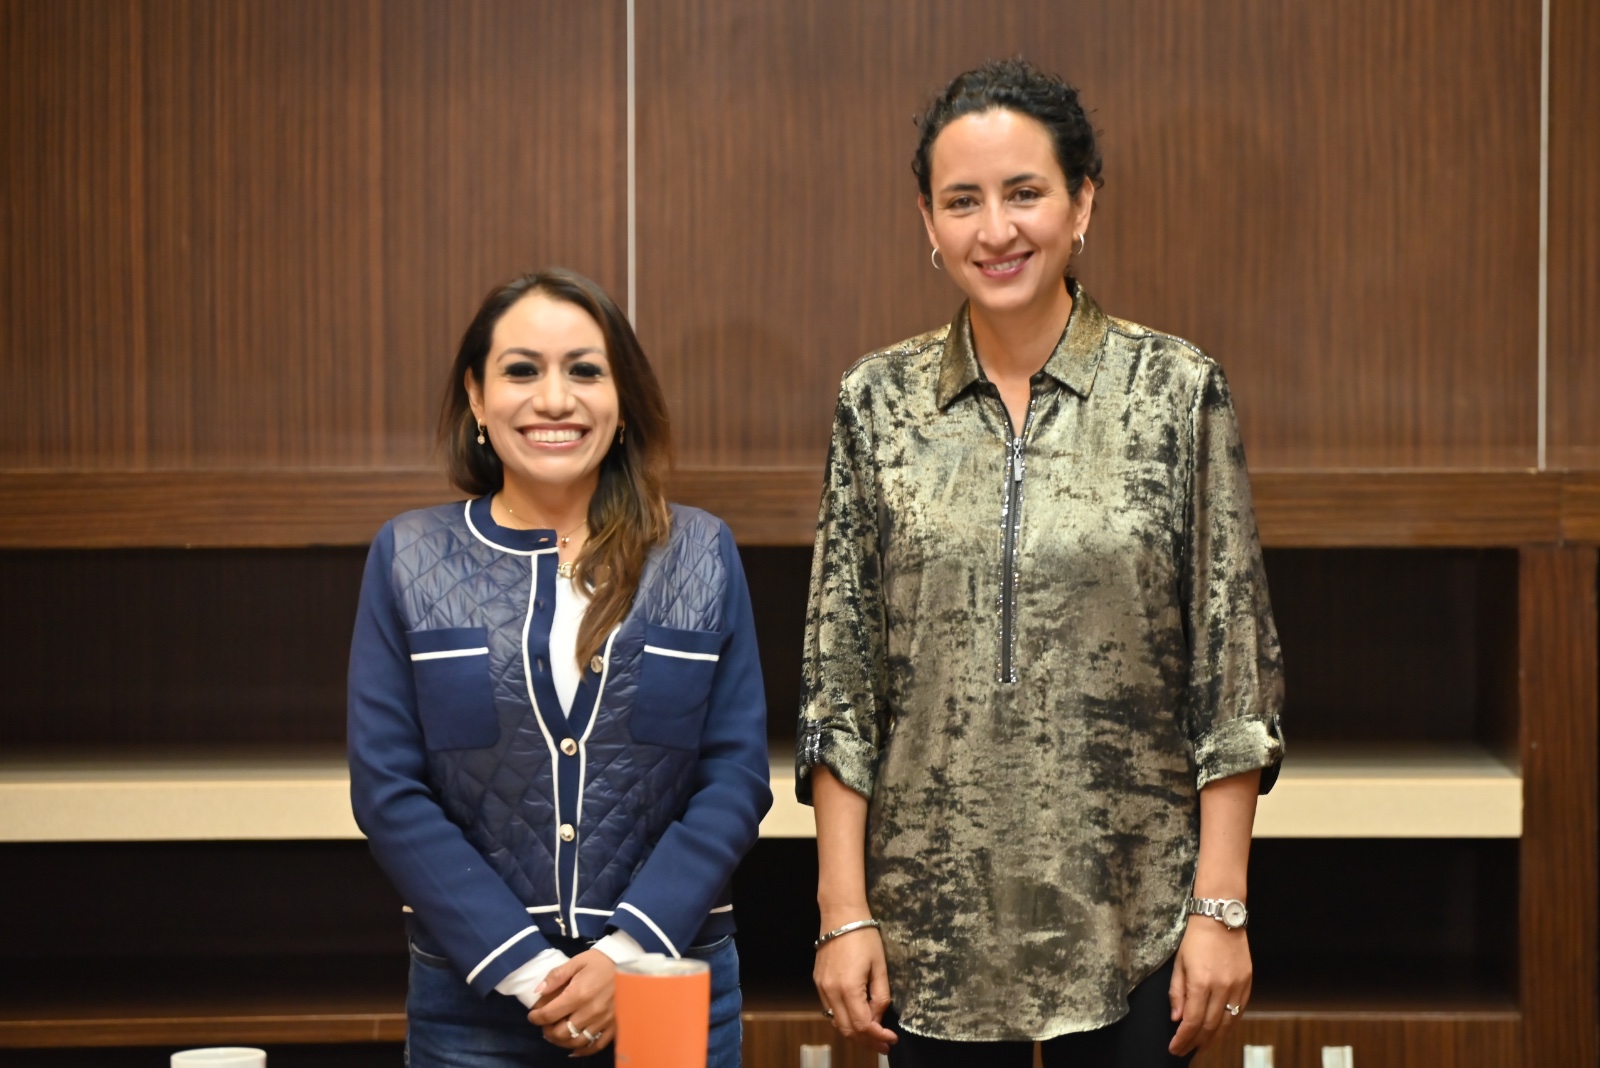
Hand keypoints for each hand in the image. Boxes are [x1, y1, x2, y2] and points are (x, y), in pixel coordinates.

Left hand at [527, 949, 616, 1056]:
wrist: (630, 965)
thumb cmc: (601, 962)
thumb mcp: (577, 961)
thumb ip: (556, 976)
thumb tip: (538, 991)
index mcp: (578, 994)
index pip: (549, 1014)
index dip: (536, 1017)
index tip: (533, 1015)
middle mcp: (590, 1012)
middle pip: (561, 1033)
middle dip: (547, 1031)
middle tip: (545, 1024)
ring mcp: (603, 1021)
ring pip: (576, 1042)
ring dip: (562, 1041)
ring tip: (557, 1034)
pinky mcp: (613, 1026)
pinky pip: (596, 1045)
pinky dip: (583, 1049)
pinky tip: (575, 1046)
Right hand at [813, 920, 896, 1054]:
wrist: (840, 915)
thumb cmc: (864, 936)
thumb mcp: (880, 966)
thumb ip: (881, 995)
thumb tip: (878, 1016)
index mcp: (848, 988)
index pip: (863, 1025)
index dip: (878, 1036)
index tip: (892, 1039)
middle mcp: (830, 992)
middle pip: (847, 1029)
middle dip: (867, 1041)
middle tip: (884, 1045)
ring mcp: (821, 988)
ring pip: (836, 1022)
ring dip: (855, 1033)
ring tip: (872, 1036)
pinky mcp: (818, 982)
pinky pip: (830, 1009)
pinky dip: (844, 1019)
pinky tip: (857, 1018)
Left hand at [1168, 917, 1250, 1055]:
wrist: (1220, 918)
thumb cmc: (1194, 938)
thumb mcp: (1178, 963)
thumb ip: (1177, 993)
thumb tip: (1176, 1019)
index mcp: (1200, 982)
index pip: (1191, 1022)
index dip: (1183, 1039)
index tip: (1175, 1048)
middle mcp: (1221, 987)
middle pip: (1210, 1026)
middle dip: (1196, 1042)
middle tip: (1185, 1050)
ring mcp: (1237, 986)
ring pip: (1227, 1023)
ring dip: (1214, 1038)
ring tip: (1202, 1046)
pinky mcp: (1247, 983)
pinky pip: (1239, 1011)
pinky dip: (1229, 1025)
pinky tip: (1220, 1030)